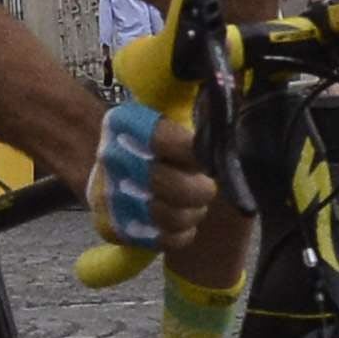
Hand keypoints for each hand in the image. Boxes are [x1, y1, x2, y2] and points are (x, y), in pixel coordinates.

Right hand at [83, 99, 217, 254]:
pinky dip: (180, 234)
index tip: (205, 158)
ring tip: (192, 204)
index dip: (193, 153)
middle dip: (200, 190)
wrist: (108, 167)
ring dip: (193, 213)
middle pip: (172, 185)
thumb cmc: (155, 144)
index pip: (165, 140)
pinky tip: (179, 222)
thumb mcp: (170, 117)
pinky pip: (162, 239)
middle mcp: (111, 157)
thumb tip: (230, 98)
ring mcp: (107, 195)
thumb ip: (198, 112)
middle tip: (205, 186)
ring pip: (170, 216)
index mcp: (126, 123)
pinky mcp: (110, 227)